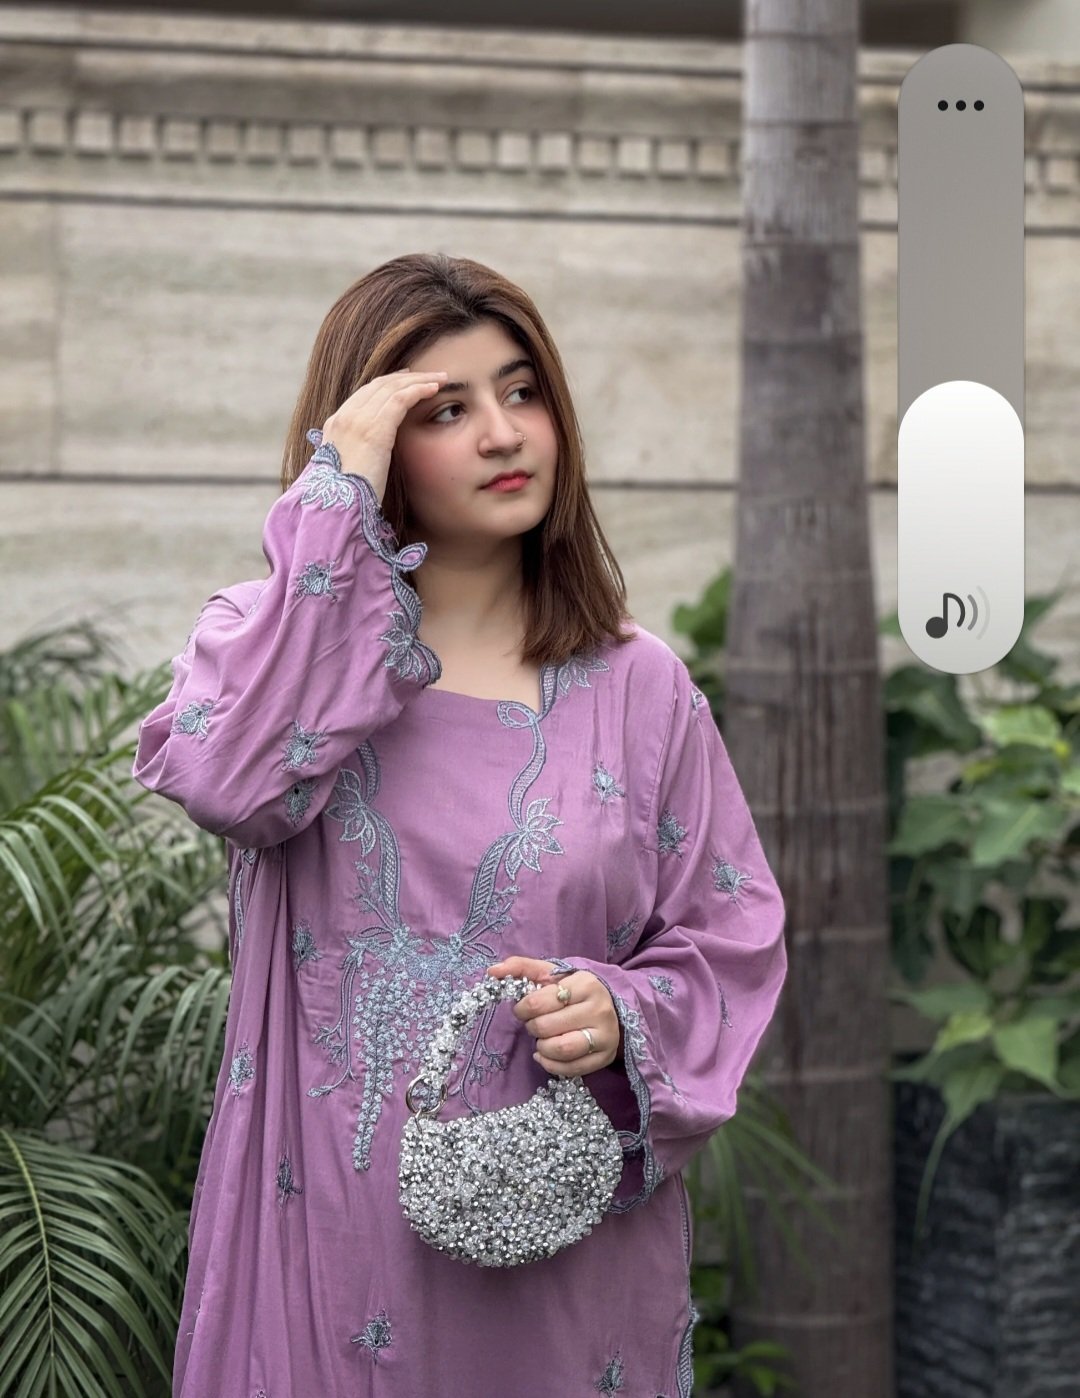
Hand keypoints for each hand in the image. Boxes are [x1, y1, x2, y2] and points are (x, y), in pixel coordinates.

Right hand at [320, 367, 448, 497]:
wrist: (337, 509)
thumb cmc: (347, 499)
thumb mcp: (348, 472)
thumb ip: (358, 457)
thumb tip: (371, 460)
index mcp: (335, 426)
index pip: (363, 395)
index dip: (386, 385)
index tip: (404, 381)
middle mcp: (344, 417)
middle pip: (377, 385)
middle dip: (404, 377)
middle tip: (426, 375)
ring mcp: (357, 420)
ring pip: (391, 387)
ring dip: (418, 379)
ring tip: (439, 378)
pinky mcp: (374, 428)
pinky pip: (400, 398)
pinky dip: (418, 389)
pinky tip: (434, 388)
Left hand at [486, 956, 620, 1077]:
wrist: (612, 1008)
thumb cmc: (573, 991)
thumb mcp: (551, 974)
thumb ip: (521, 967)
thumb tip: (493, 971)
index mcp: (585, 984)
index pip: (538, 1002)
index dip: (522, 1008)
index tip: (523, 1009)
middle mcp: (599, 1009)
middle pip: (547, 1026)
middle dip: (532, 1027)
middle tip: (534, 1024)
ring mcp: (605, 1035)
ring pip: (562, 1049)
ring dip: (542, 1047)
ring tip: (541, 1040)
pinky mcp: (605, 1057)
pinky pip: (571, 1069)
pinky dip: (551, 1064)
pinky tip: (546, 1054)